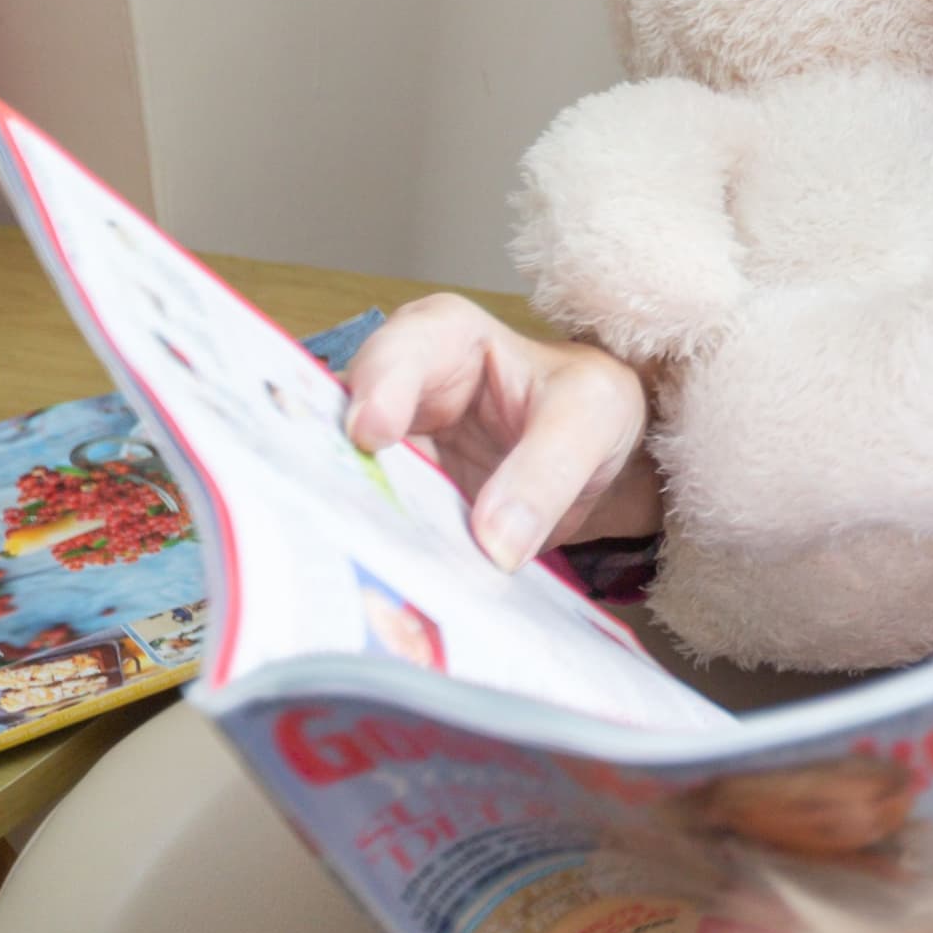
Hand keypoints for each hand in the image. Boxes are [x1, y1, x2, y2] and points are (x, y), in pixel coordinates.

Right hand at [340, 293, 661, 567]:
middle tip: (330, 513)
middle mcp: (398, 395)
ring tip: (350, 563)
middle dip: (332, 469)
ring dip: (347, 529)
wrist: (602, 460)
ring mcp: (390, 459)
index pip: (401, 352)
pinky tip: (375, 592)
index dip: (380, 386)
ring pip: (343, 490)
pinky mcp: (395, 510)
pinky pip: (369, 536)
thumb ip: (547, 471)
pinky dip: (371, 562)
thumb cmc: (591, 407)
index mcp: (445, 340)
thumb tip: (492, 544)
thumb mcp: (592, 417)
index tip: (371, 433)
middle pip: (340, 426)